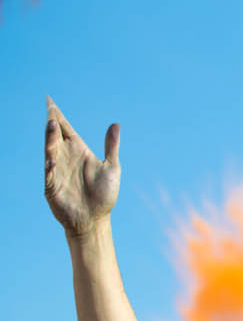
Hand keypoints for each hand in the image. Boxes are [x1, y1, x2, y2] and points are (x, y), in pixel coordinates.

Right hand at [43, 100, 120, 235]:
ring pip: (50, 150)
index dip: (58, 115)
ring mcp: (57, 170)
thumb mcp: (111, 168)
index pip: (66, 128)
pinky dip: (50, 165)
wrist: (95, 219)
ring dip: (50, 138)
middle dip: (51, 121)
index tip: (50, 101)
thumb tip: (116, 124)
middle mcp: (66, 157)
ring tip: (52, 124)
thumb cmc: (104, 195)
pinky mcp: (52, 185)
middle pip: (55, 135)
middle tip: (48, 106)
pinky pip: (49, 173)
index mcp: (79, 151)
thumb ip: (111, 146)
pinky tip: (52, 159)